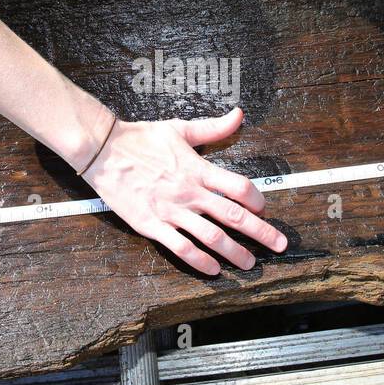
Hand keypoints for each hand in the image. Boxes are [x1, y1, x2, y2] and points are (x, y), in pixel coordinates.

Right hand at [82, 108, 288, 274]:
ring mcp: (172, 211)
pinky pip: (181, 248)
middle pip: (234, 217)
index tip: (264, 208)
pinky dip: (200, 262)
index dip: (257, 200)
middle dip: (261, 233)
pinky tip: (213, 270)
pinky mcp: (153, 225)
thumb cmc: (141, 138)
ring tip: (250, 263)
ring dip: (235, 253)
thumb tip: (239, 114)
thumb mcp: (181, 128)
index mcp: (198, 169)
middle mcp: (190, 192)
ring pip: (212, 238)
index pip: (239, 187)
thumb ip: (214, 127)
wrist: (104, 151)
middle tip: (279, 244)